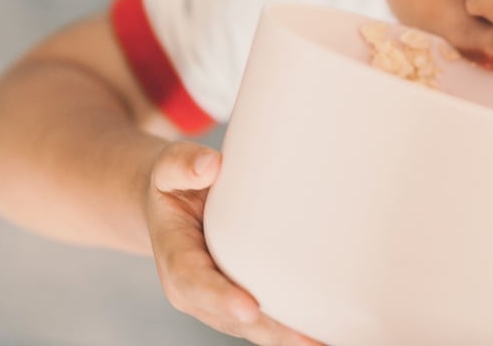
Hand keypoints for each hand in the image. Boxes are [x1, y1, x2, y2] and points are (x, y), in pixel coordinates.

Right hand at [145, 141, 323, 345]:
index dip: (221, 297)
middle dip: (268, 330)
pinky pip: (263, 321)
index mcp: (175, 256)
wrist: (173, 204)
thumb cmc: (177, 184)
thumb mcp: (169, 167)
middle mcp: (193, 288)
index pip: (195, 281)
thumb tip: (209, 165)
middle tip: (306, 339)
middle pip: (230, 317)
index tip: (250, 307)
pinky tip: (322, 334)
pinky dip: (290, 330)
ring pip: (251, 327)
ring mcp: (216, 299)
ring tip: (323, 341)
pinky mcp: (238, 298)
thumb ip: (183, 164)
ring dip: (284, 337)